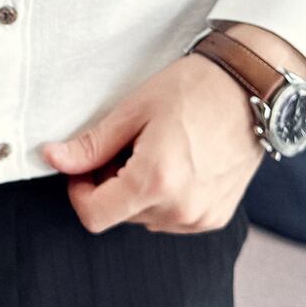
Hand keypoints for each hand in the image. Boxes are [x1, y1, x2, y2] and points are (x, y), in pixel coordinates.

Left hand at [41, 52, 265, 235]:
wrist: (251, 88)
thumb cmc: (195, 89)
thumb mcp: (134, 109)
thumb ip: (92, 144)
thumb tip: (54, 158)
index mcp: (155, 181)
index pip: (94, 216)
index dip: (79, 191)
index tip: (84, 166)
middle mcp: (180, 210)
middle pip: (119, 214)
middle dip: (111, 183)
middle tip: (125, 143)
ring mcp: (201, 218)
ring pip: (145, 217)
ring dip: (138, 191)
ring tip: (155, 148)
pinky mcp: (216, 217)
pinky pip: (172, 217)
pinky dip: (164, 196)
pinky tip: (177, 161)